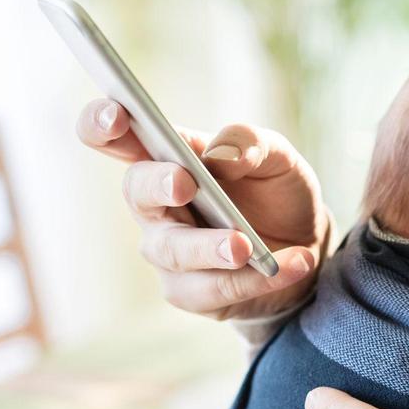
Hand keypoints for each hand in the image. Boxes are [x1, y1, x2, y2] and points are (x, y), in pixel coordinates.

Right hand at [76, 99, 328, 319]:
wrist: (306, 245)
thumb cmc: (276, 192)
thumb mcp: (278, 158)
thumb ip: (252, 144)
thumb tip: (224, 156)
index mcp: (168, 158)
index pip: (116, 137)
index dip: (102, 124)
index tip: (117, 116)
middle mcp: (156, 205)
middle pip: (137, 193)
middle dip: (158, 186)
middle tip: (185, 183)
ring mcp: (168, 251)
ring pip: (175, 251)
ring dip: (211, 247)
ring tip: (246, 245)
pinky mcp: (190, 292)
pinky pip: (214, 290)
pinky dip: (255, 279)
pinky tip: (295, 264)